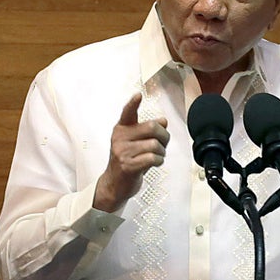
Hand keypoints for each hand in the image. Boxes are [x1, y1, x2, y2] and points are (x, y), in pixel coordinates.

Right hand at [94, 93, 168, 211]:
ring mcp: (122, 152)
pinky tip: (154, 164)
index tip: (138, 95)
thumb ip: (148, 132)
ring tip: (156, 157)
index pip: (127, 113)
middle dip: (164, 137)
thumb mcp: (136, 143)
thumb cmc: (128, 161)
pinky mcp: (128, 165)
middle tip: (163, 145)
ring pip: (155, 145)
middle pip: (152, 128)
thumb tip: (163, 120)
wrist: (115, 184)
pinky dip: (159, 161)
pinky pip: (152, 158)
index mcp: (121, 129)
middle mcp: (120, 138)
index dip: (133, 104)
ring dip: (161, 153)